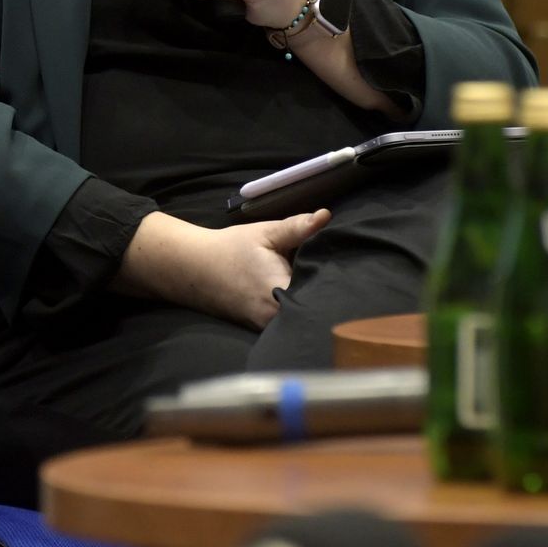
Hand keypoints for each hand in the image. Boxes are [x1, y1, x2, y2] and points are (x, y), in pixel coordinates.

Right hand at [120, 209, 330, 329]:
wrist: (193, 268)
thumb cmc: (230, 249)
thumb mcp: (265, 233)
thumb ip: (297, 227)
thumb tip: (326, 216)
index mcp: (280, 294)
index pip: (323, 295)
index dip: (340, 286)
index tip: (354, 275)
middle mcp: (276, 319)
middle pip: (316, 313)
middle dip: (330, 297)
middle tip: (350, 281)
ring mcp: (269, 329)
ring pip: (304, 320)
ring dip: (315, 306)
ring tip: (332, 289)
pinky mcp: (264, 331)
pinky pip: (291, 324)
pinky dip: (300, 311)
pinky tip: (306, 297)